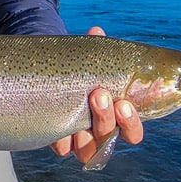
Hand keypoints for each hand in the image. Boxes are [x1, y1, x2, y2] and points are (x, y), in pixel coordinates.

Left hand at [49, 26, 144, 162]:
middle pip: (108, 138)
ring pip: (88, 149)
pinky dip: (63, 138)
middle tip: (100, 94)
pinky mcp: (57, 142)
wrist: (48, 78)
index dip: (131, 124)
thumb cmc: (78, 71)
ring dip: (88, 130)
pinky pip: (62, 148)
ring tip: (84, 101)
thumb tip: (96, 32)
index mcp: (115, 118)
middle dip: (106, 118)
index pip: (131, 133)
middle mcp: (98, 133)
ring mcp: (78, 140)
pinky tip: (60, 126)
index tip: (125, 104)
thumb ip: (96, 50)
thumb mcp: (87, 61)